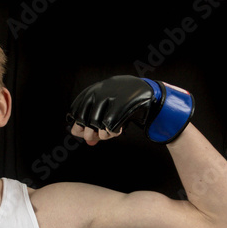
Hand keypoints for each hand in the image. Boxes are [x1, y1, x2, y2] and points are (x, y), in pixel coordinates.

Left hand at [66, 75, 193, 145]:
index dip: (78, 126)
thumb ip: (92, 123)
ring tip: (110, 134)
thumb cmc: (126, 106)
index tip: (85, 132)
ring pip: (96, 124)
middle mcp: (100, 91)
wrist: (151, 97)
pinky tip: (119, 131)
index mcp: (94, 90)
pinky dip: (112, 133)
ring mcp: (111, 97)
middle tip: (99, 136)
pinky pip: (109, 127)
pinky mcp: (122, 105)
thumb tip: (79, 136)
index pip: (75, 111)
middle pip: (83, 120)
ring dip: (102, 135)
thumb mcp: (107, 111)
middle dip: (89, 133)